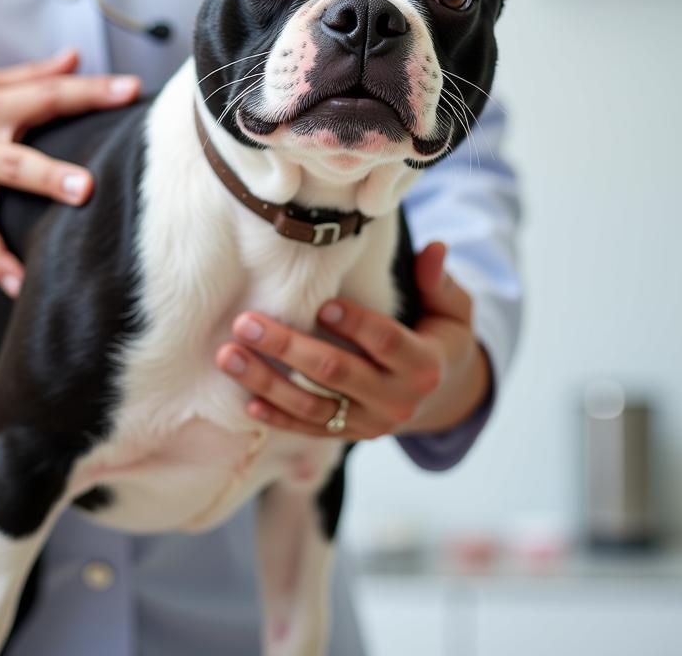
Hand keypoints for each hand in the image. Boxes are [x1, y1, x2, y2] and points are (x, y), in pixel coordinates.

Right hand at [0, 49, 140, 295]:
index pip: (50, 94)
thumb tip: (76, 57)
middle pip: (24, 149)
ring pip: (3, 187)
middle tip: (92, 180)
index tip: (132, 91)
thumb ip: (33, 75)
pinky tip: (21, 284)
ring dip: (37, 199)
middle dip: (56, 166)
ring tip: (74, 210)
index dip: (92, 91)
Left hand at [215, 242, 491, 439]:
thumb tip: (435, 247)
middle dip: (288, 347)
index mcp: (423, 364)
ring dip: (267, 382)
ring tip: (229, 355)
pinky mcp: (349, 435)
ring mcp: (370, 423)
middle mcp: (397, 399)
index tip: (321, 304)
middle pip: (336, 372)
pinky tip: (246, 401)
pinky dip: (277, 418)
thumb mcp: (453, 310)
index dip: (355, 324)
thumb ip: (439, 281)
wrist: (443, 396)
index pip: (386, 343)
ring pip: (312, 405)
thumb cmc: (440, 337)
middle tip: (246, 322)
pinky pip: (309, 429)